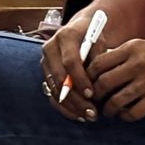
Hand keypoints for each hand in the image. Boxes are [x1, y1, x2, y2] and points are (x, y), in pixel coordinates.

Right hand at [40, 7, 115, 122]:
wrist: (77, 28)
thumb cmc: (91, 35)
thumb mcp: (99, 41)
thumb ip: (97, 59)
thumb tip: (97, 83)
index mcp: (65, 36)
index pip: (70, 61)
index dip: (80, 79)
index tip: (92, 94)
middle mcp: (50, 48)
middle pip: (59, 78)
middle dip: (76, 98)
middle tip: (92, 112)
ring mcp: (45, 62)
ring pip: (54, 89)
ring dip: (71, 106)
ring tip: (88, 116)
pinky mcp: (45, 73)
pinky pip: (52, 94)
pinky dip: (64, 107)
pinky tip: (78, 115)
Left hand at [88, 38, 144, 121]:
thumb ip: (125, 54)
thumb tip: (102, 65)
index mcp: (132, 48)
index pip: (99, 64)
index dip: (88, 76)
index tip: (88, 83)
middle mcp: (137, 64)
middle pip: (103, 84)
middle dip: (95, 95)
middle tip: (95, 100)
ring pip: (116, 101)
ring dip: (109, 109)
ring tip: (109, 111)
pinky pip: (133, 113)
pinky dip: (126, 116)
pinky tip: (126, 115)